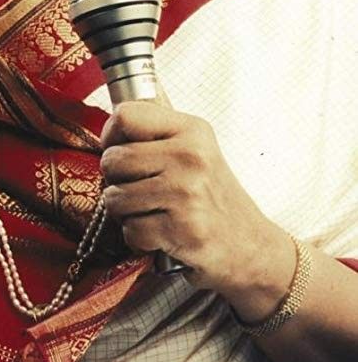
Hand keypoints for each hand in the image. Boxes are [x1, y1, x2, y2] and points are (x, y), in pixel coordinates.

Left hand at [99, 101, 292, 301]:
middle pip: (112, 159)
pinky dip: (139, 239)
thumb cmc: (214, 198)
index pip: (125, 115)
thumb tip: (109, 129)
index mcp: (191, 130)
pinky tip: (160, 234)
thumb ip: (156, 135)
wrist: (251, 246)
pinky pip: (130, 231)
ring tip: (151, 212)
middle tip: (138, 190)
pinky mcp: (182, 228)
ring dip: (125, 213)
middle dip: (115, 181)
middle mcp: (190, 156)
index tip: (119, 150)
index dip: (111, 135)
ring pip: (115, 198)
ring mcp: (186, 192)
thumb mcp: (195, 150)